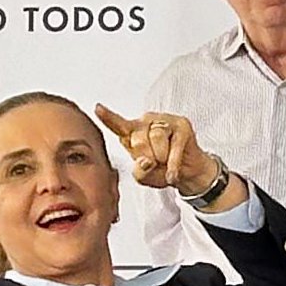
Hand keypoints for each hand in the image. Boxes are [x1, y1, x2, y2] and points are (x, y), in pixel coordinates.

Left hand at [93, 105, 231, 203]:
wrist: (187, 171)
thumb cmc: (163, 169)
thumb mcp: (145, 176)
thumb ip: (139, 171)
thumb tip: (146, 161)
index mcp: (133, 131)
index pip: (118, 124)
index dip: (107, 117)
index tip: (98, 109)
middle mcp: (147, 121)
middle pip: (138, 139)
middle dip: (147, 157)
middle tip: (155, 164)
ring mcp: (165, 121)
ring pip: (157, 140)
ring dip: (161, 159)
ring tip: (164, 163)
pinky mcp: (181, 126)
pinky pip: (174, 148)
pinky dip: (172, 165)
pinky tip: (171, 174)